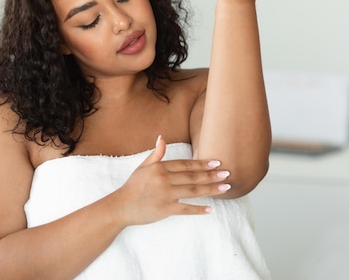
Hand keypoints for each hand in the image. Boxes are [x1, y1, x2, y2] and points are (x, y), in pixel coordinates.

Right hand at [114, 136, 230, 225]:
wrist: (120, 206)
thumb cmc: (133, 186)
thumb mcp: (143, 167)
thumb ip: (156, 154)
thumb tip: (162, 138)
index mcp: (159, 167)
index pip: (185, 164)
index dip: (202, 163)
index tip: (216, 162)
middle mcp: (164, 179)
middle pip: (192, 177)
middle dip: (212, 175)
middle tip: (228, 173)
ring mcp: (165, 195)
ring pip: (193, 191)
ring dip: (211, 189)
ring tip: (226, 188)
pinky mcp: (165, 209)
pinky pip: (185, 209)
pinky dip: (198, 209)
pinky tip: (210, 209)